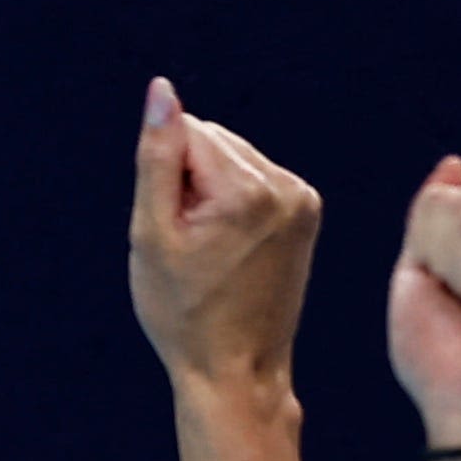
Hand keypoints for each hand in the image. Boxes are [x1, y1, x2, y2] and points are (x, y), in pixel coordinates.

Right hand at [128, 81, 323, 396]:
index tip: (177, 234)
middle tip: (193, 248)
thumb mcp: (153, 235)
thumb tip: (162, 89)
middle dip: (191, 182)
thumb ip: (157, 156)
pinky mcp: (308, 211)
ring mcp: (303, 199)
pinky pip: (255, 181)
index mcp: (248, 191)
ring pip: (232, 159)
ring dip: (211, 194)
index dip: (167, 180)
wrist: (237, 371)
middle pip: (214, 141)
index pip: (188, 132)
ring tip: (212, 253)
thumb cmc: (184, 313)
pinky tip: (231, 250)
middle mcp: (286, 186)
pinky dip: (235, 205)